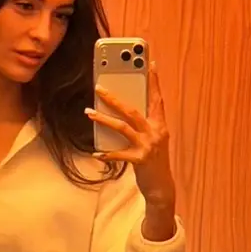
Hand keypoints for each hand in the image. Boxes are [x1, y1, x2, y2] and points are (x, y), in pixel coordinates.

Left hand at [87, 63, 177, 232]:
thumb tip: (122, 111)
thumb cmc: (154, 161)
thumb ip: (143, 125)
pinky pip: (118, 154)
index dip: (154, 82)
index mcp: (160, 125)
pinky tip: (96, 152)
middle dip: (114, 98)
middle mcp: (156, 133)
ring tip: (89, 113)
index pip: (157, 99)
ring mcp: (148, 146)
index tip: (150, 64)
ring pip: (123, 127)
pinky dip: (106, 153)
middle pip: (133, 110)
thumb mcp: (152, 140)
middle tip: (99, 88)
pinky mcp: (140, 160)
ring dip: (104, 119)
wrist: (161, 187)